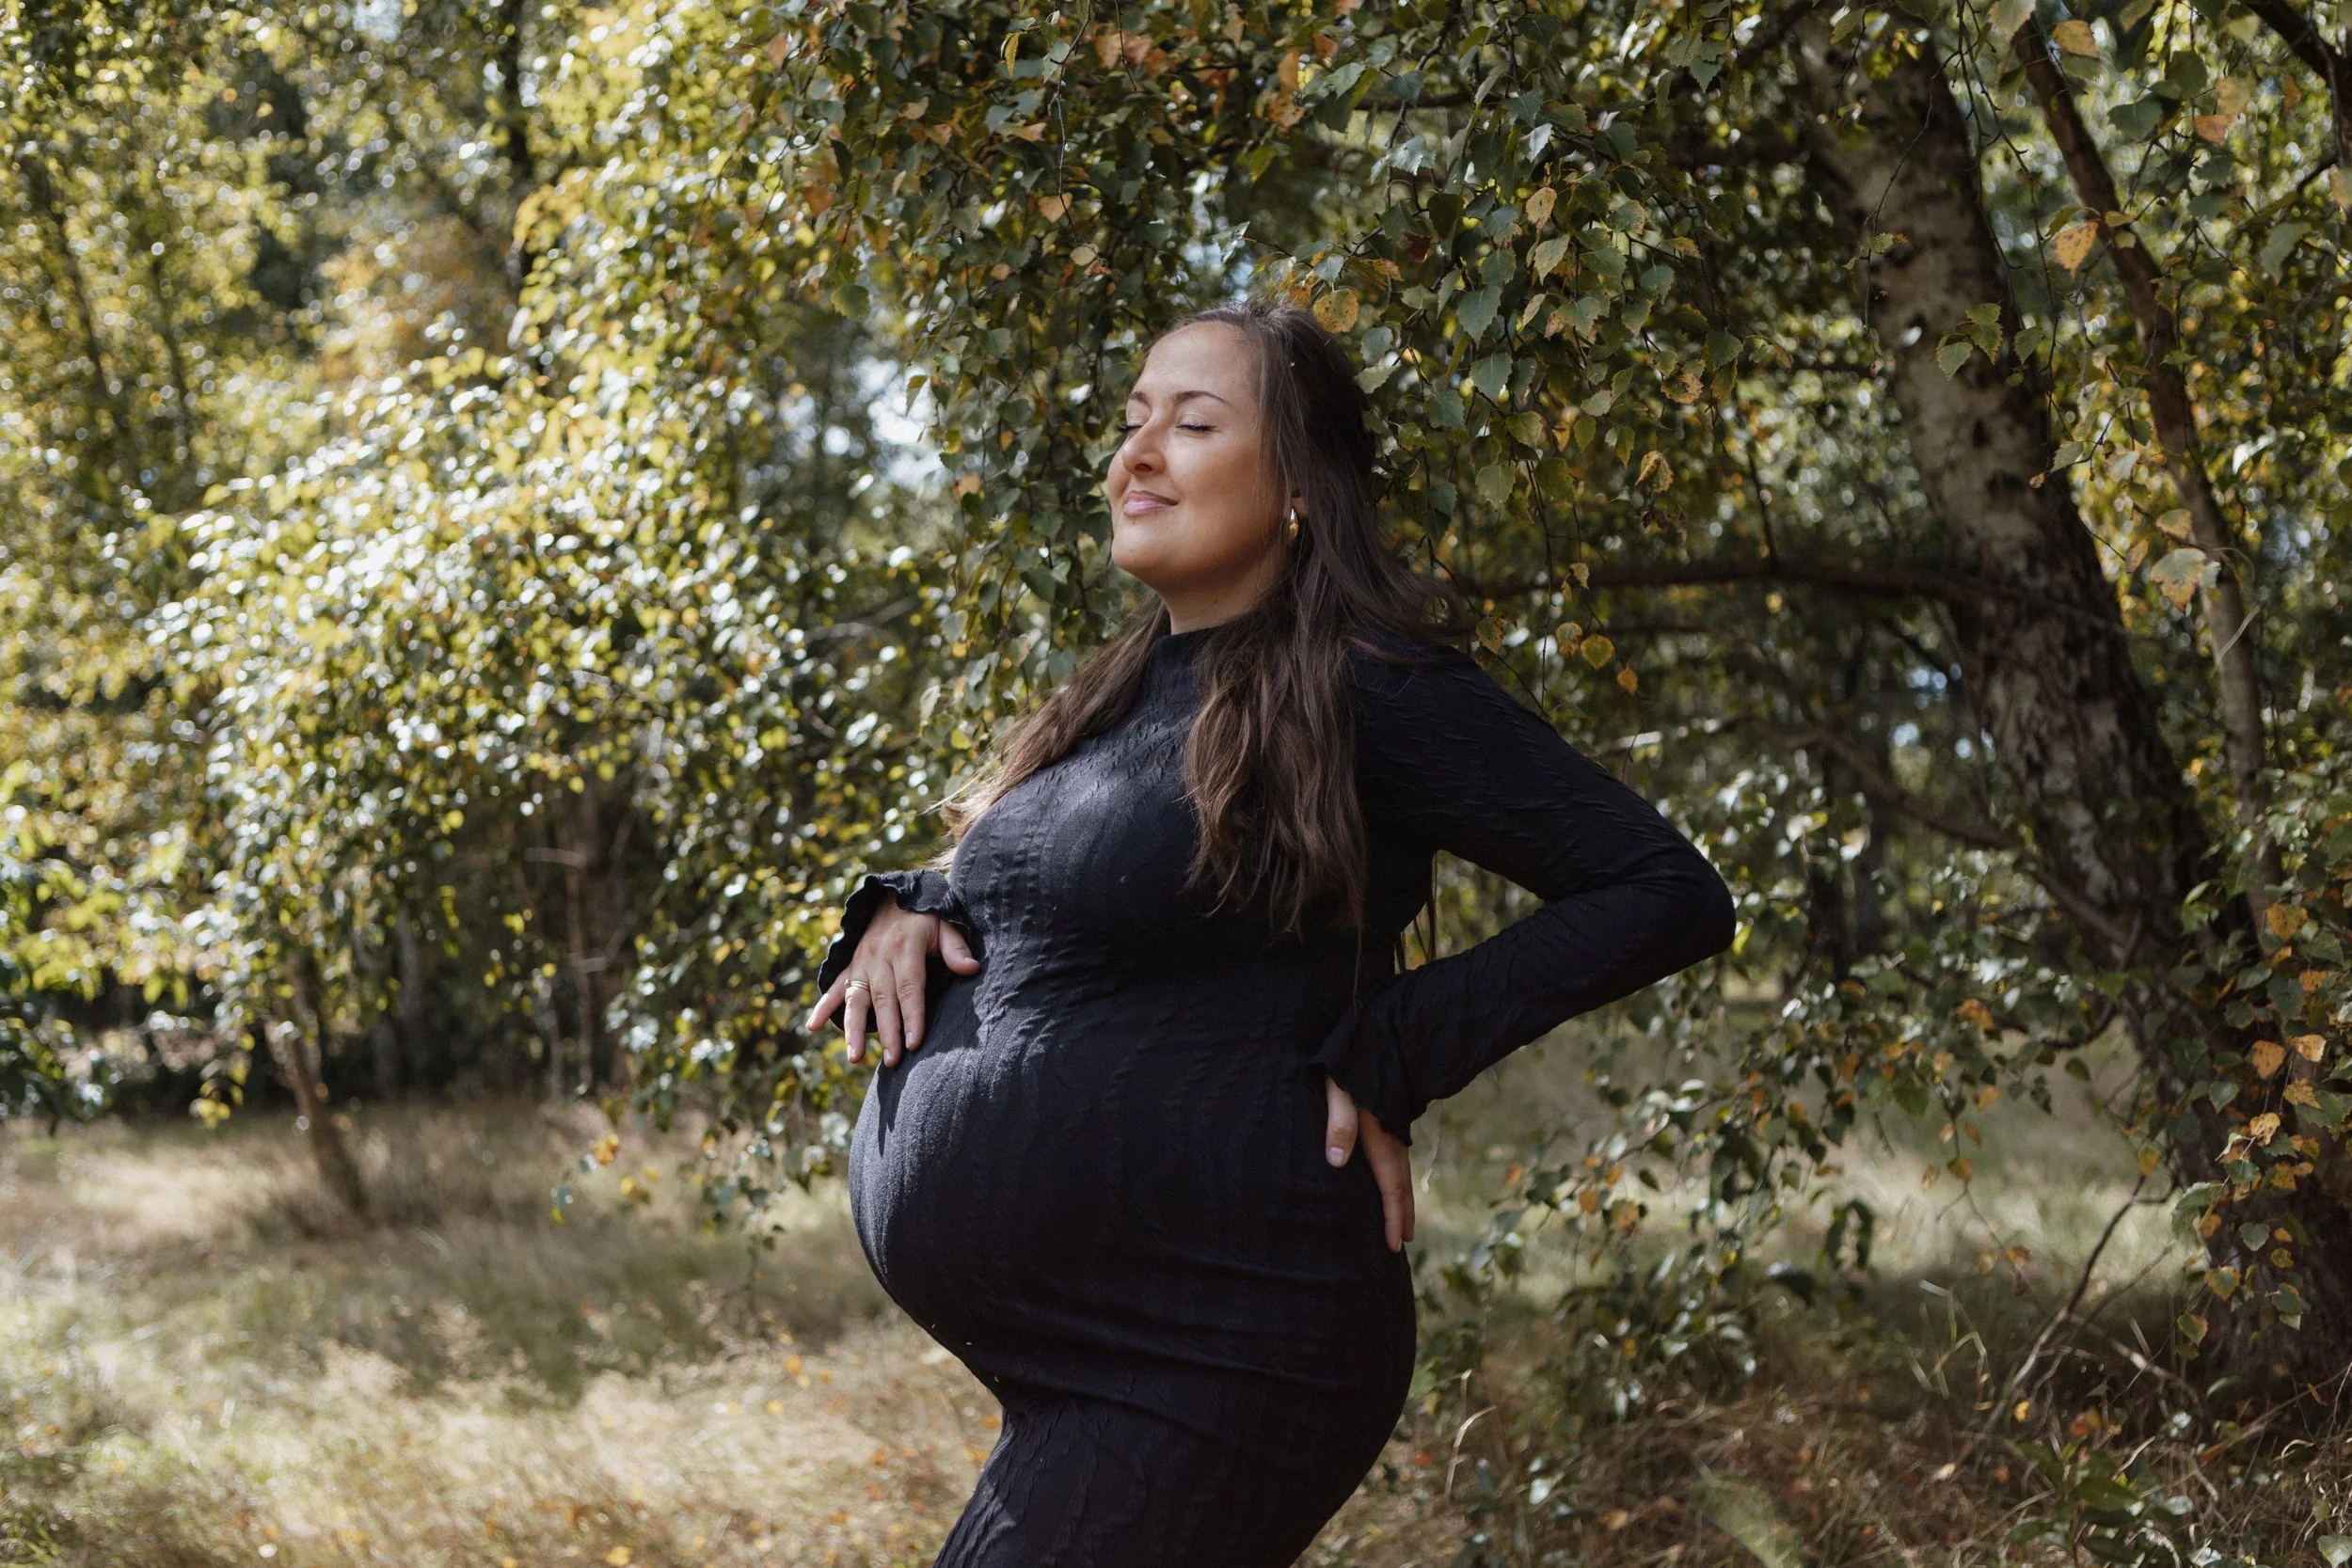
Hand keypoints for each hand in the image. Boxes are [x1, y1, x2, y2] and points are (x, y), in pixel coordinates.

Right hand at [803, 901, 981, 1067]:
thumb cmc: (926, 917)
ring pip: (856, 999)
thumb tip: (971, 969)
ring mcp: (861, 962)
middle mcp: (878, 955)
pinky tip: (812, 1026)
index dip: (912, 1016)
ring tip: (855, 1057)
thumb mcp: (945, 923)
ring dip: (854, 1029)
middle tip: (894, 1061)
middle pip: (884, 999)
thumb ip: (956, 948)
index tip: (915, 1043)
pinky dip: (823, 1007)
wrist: (894, 896)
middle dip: (888, 1032)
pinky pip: (835, 988)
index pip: (910, 987)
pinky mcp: (851, 965)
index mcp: (904, 946)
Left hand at [1324, 1075, 1414, 1253]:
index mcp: (1380, 1134)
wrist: (1377, 1032)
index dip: (1393, 1217)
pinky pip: (1396, 1157)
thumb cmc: (1350, 1062)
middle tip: (1402, 1243)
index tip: (1396, 1244)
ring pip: (1401, 1170)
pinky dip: (1397, 1177)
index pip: (1390, 1186)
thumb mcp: (1338, 1091)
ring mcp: (1393, 1126)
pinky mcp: (1389, 1116)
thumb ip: (1339, 1124)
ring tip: (1403, 1220)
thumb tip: (1337, 1163)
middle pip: (1401, 1183)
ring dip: (1402, 1198)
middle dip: (1402, 1214)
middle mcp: (1391, 1134)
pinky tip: (1390, 1180)